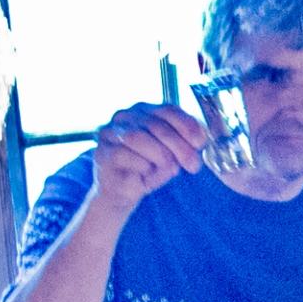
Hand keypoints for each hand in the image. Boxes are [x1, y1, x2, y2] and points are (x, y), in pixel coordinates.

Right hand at [90, 101, 210, 208]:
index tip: (200, 142)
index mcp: (144, 110)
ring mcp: (110, 133)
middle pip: (156, 125)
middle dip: (179, 146)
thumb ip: (184, 141)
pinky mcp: (102, 152)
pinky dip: (142, 166)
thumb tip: (200, 138)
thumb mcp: (172, 153)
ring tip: (169, 168)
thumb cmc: (149, 168)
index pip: (168, 109)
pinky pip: (124, 155)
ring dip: (160, 155)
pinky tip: (146, 173)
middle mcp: (125, 116)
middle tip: (193, 164)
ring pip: (138, 137)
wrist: (123, 192)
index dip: (187, 125)